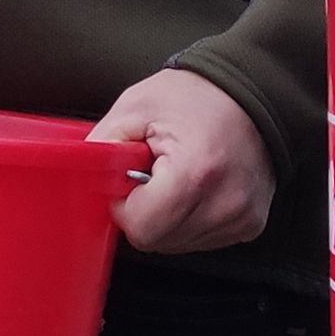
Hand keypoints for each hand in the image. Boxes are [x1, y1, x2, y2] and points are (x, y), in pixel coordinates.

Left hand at [89, 68, 276, 254]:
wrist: (256, 90)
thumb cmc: (200, 95)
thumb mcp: (137, 107)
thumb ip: (102, 147)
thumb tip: (78, 179)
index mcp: (194, 174)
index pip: (141, 228)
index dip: (125, 205)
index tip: (129, 182)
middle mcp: (224, 203)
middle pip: (158, 241)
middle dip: (145, 212)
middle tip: (153, 176)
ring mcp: (241, 217)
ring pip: (179, 244)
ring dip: (169, 218)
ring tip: (178, 177)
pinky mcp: (250, 225)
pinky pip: (203, 239)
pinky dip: (192, 219)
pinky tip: (198, 188)